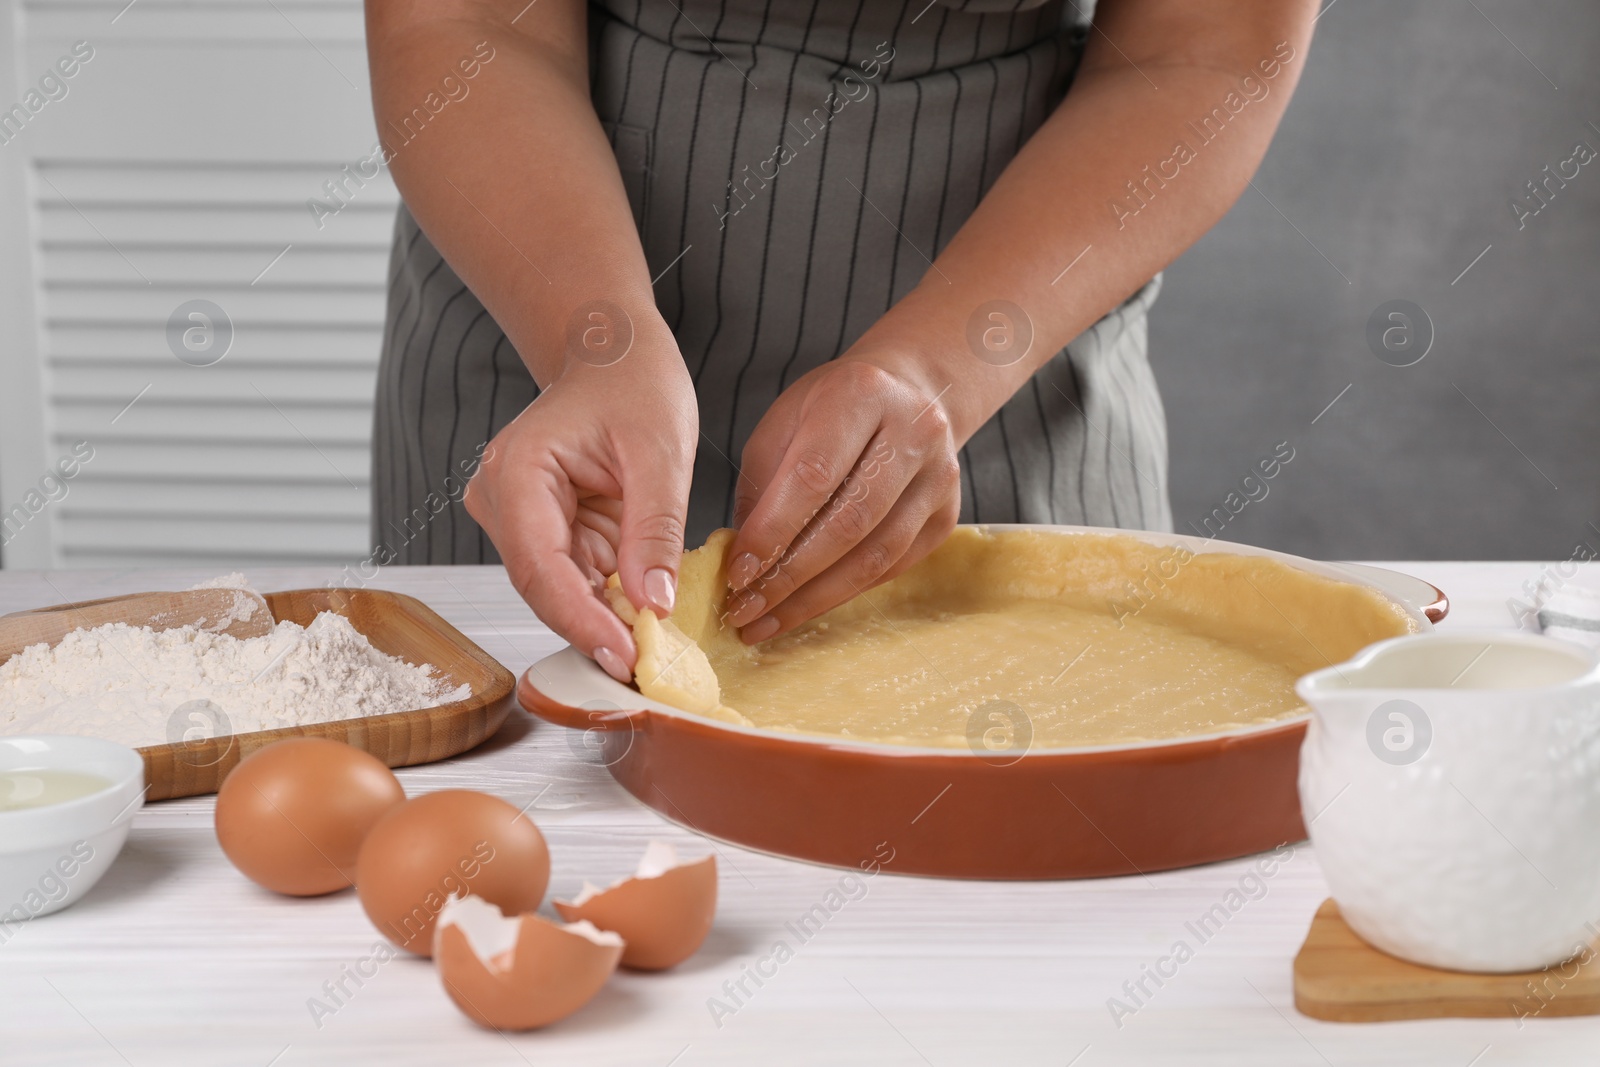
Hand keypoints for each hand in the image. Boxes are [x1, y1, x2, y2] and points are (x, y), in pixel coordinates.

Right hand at [465, 341, 696, 680]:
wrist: (615, 355)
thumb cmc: (634, 383)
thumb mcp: (660, 451)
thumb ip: (654, 530)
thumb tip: (652, 606)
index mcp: (518, 470)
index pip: (540, 567)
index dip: (581, 620)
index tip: (624, 656)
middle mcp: (503, 500)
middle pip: (544, 588)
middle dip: (595, 630)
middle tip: (647, 670)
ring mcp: (519, 520)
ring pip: (559, 592)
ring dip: (603, 621)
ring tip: (654, 651)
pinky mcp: (544, 533)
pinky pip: (575, 579)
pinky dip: (608, 602)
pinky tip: (643, 624)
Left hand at [725, 358, 961, 641]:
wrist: (907, 392)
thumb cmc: (832, 408)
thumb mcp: (785, 425)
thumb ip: (763, 487)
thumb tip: (743, 563)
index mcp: (862, 395)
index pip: (815, 475)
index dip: (774, 530)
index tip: (736, 573)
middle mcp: (913, 433)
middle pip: (850, 522)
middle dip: (791, 576)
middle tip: (746, 609)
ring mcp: (938, 478)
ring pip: (876, 556)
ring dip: (816, 598)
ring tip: (768, 621)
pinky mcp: (946, 516)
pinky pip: (892, 568)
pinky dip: (843, 592)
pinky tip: (806, 606)